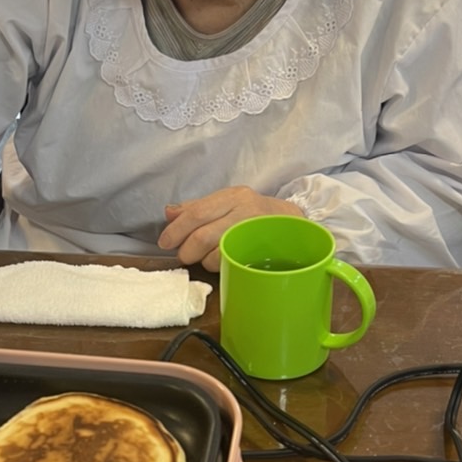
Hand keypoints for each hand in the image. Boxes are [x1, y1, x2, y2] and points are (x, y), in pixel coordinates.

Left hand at [158, 188, 303, 271]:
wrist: (297, 226)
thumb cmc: (256, 215)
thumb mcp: (228, 203)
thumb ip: (197, 208)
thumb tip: (168, 213)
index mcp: (233, 196)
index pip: (196, 212)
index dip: (176, 230)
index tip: (164, 242)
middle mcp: (245, 210)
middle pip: (202, 235)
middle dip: (186, 250)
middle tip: (184, 255)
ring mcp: (256, 232)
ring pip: (215, 253)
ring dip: (202, 261)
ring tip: (204, 258)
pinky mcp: (263, 251)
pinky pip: (230, 263)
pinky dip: (218, 265)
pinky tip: (220, 261)